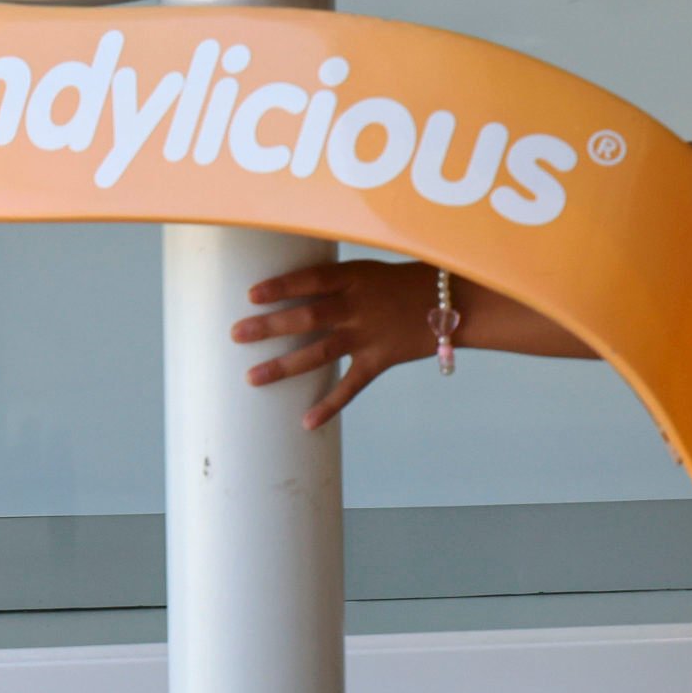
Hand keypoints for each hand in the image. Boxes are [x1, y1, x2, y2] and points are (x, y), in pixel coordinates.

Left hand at [235, 257, 439, 429]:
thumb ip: (337, 282)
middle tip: (236, 334)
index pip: (312, 279)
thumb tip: (294, 291)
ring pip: (319, 352)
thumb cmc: (409, 281)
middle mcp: (359, 306)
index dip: (281, 287)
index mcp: (357, 277)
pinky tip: (305, 422)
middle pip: (308, 317)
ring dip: (284, 366)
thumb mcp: (372, 270)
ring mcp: (369, 335)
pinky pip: (351, 386)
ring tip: (252, 377)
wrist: (455, 302)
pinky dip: (329, 405)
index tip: (251, 295)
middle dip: (269, 326)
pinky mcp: (380, 360)